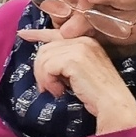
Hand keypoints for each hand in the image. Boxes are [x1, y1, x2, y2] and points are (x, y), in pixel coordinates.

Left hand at [18, 29, 135, 132]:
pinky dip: (48, 82)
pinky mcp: (74, 59)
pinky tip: (60, 91)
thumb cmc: (95, 93)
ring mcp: (79, 48)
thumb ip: (63, 61)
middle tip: (47, 87)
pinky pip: (47, 67)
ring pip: (43, 58)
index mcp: (86, 41)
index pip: (56, 33)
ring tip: (57, 90)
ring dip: (44, 78)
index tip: (22, 34)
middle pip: (44, 49)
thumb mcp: (77, 71)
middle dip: (40, 70)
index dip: (37, 34)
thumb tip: (41, 60)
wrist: (113, 103)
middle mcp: (83, 40)